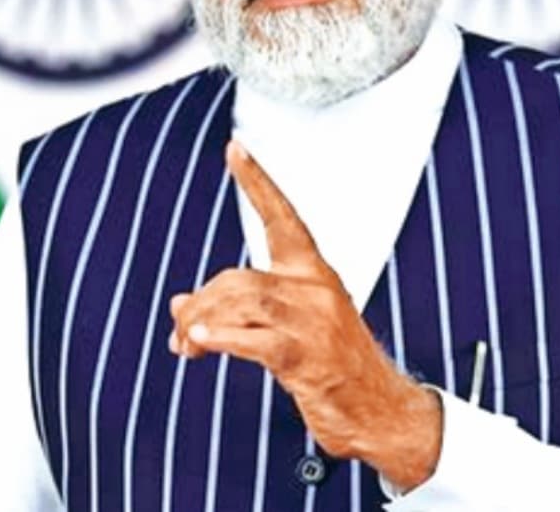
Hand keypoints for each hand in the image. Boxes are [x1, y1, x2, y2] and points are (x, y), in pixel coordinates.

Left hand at [168, 139, 442, 489]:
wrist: (381, 411)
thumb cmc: (335, 368)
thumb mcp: (288, 328)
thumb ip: (238, 309)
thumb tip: (180, 306)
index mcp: (314, 273)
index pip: (282, 215)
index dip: (258, 180)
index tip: (236, 148)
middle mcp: (314, 288)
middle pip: (238, 276)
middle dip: (199, 303)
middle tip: (178, 334)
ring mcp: (312, 322)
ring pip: (241, 302)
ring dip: (201, 324)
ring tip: (185, 346)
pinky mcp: (305, 358)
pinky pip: (254, 340)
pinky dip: (222, 338)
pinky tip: (201, 342)